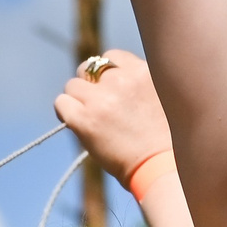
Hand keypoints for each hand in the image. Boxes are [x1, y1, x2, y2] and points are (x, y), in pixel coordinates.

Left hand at [54, 48, 171, 183]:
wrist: (161, 169)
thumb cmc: (165, 143)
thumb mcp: (160, 99)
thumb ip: (138, 85)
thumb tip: (112, 82)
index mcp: (143, 72)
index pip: (112, 57)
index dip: (107, 74)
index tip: (109, 91)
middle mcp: (121, 80)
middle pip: (90, 68)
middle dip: (91, 85)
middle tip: (98, 108)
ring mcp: (101, 99)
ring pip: (73, 85)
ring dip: (77, 100)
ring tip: (89, 120)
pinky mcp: (85, 119)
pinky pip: (61, 103)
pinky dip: (63, 112)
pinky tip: (74, 124)